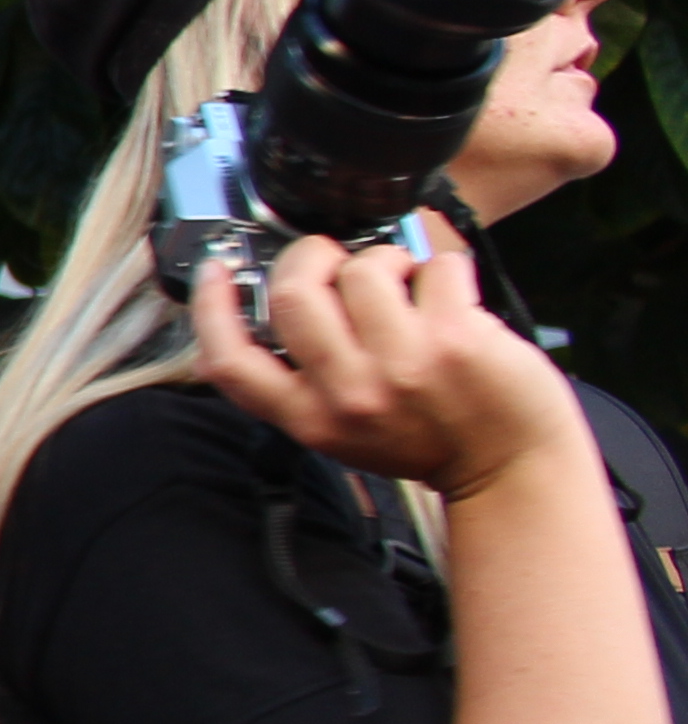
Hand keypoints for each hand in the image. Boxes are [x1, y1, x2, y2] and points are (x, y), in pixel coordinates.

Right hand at [189, 229, 576, 497]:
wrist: (510, 467)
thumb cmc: (429, 439)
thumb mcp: (339, 429)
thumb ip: (296, 381)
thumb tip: (257, 311)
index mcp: (309, 418)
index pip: (232, 359)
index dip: (212, 306)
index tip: (217, 269)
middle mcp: (348, 394)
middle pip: (292, 294)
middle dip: (311, 256)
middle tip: (334, 259)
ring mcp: (402, 365)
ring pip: (364, 268)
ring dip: (387, 259)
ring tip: (406, 283)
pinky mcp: (456, 339)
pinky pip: (435, 266)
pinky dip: (445, 268)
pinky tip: (452, 295)